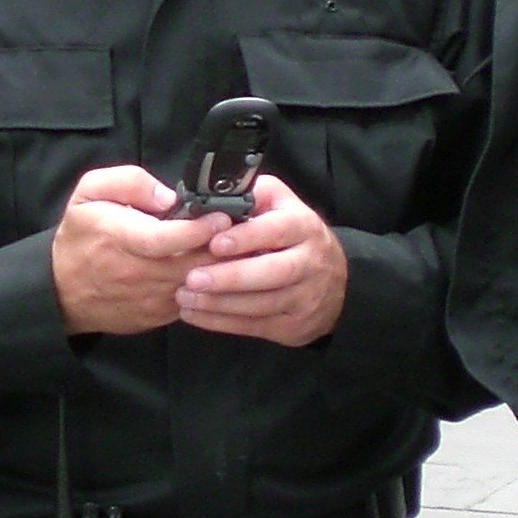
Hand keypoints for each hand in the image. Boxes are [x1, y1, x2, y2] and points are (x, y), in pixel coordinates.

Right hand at [51, 165, 226, 335]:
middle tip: (241, 231)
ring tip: (236, 249)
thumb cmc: (81, 235)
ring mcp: (148, 299)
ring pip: (198, 286)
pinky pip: (192, 301)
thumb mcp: (89, 193)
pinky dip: (209, 287)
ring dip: (220, 269)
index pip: (165, 239)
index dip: (198, 230)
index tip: (221, 218)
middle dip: (221, 248)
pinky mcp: (157, 317)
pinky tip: (218, 270)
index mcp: (118, 238)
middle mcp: (135, 273)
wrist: (62, 291)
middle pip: (190, 264)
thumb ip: (129, 182)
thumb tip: (169, 197)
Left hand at [174, 176, 346, 347]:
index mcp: (304, 226)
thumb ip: (255, 196)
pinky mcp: (295, 325)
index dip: (246, 238)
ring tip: (184, 297)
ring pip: (263, 303)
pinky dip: (222, 323)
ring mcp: (306, 296)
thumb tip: (216, 192)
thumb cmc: (293, 237)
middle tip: (192, 278)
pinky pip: (256, 325)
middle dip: (230, 277)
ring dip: (220, 303)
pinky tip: (195, 315)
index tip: (214, 243)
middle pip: (272, 272)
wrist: (334, 282)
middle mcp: (310, 261)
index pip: (277, 230)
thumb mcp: (282, 206)